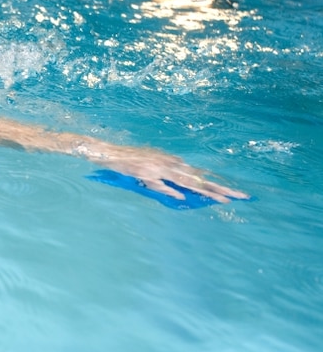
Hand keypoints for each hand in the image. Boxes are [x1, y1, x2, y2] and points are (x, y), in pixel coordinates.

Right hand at [82, 142, 247, 202]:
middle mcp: (171, 164)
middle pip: (200, 179)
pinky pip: (160, 182)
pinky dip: (170, 189)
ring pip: (186, 181)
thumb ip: (168, 180)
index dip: (218, 185)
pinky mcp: (146, 172)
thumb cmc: (131, 161)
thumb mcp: (153, 169)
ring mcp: (159, 168)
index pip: (201, 176)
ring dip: (205, 190)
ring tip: (223, 199)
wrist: (110, 152)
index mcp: (174, 164)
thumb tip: (182, 192)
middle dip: (221, 188)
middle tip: (242, 197)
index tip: (236, 194)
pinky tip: (183, 196)